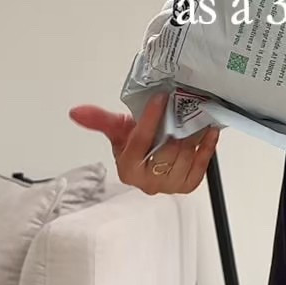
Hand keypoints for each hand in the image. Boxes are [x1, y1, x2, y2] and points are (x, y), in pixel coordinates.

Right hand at [68, 90, 218, 195]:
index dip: (150, 119)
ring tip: (198, 113)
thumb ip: (98, 120)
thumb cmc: (134, 144)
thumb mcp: (117, 130)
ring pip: (185, 156)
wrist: (150, 157)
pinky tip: (210, 131)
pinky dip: (207, 148)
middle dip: (176, 125)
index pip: (140, 142)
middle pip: (166, 150)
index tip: (160, 98)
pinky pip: (201, 166)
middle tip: (184, 103)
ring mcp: (169, 186)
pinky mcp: (187, 185)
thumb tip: (76, 112)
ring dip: (194, 134)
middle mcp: (148, 182)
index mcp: (128, 169)